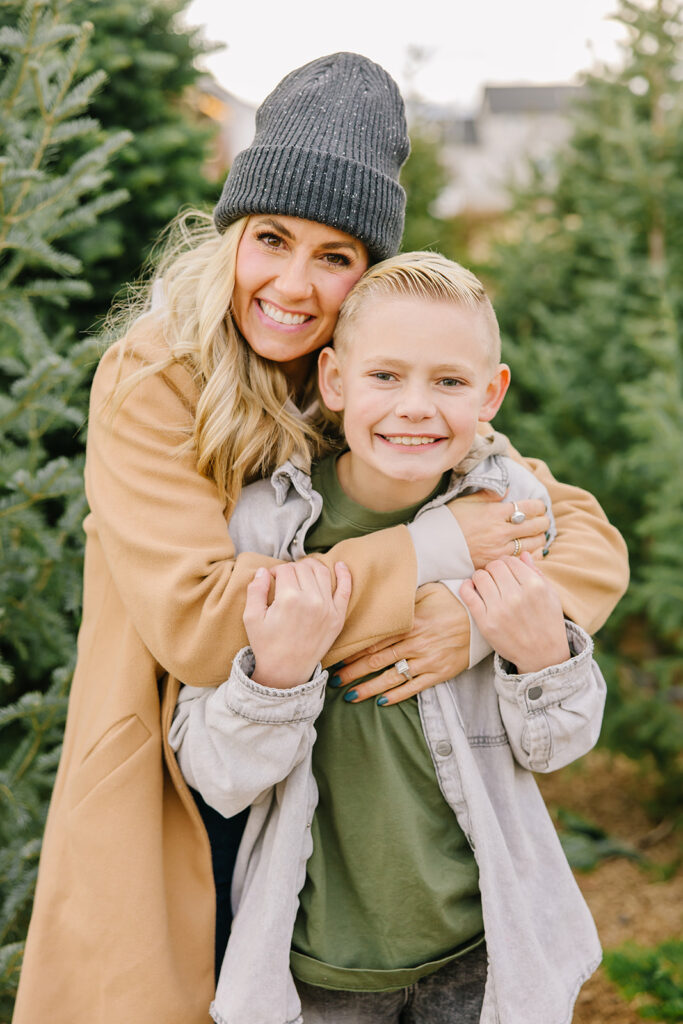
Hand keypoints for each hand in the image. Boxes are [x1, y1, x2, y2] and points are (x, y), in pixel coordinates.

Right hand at [244, 560, 351, 688]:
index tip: (272, 579)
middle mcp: (312, 600)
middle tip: (285, 579)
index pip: (285, 569)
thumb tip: (264, 570)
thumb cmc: (266, 645)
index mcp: (289, 599)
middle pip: (303, 568)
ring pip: (322, 572)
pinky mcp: (338, 617)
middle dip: (292, 569)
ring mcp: (328, 608)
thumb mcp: (252, 617)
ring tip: (302, 572)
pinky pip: (345, 589)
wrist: (286, 672)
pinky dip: (345, 574)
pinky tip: (339, 565)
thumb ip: (255, 589)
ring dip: (311, 567)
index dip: (276, 571)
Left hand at [330, 583, 469, 704]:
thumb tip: (380, 596)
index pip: (375, 640)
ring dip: (369, 688)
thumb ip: (404, 599)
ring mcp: (427, 661)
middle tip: (335, 679)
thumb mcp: (427, 591)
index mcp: (409, 624)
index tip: (337, 657)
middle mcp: (415, 644)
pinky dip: (396, 696)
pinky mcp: (438, 674)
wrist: (481, 620)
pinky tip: (381, 702)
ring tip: (350, 695)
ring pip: (392, 678)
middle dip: (353, 672)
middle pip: (377, 661)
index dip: (354, 650)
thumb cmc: (452, 602)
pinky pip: (413, 688)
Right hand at [447, 492, 548, 567]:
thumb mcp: (467, 501)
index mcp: (495, 512)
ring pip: (535, 543)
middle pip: (537, 525)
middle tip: (542, 520)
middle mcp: (501, 531)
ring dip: (540, 538)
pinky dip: (531, 554)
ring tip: (537, 535)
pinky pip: (523, 559)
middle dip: (543, 521)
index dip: (539, 506)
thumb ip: (489, 495)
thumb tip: (507, 490)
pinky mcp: (496, 563)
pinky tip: (529, 550)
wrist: (433, 546)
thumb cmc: (448, 521)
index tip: (538, 507)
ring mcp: (500, 549)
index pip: (530, 507)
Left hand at [459, 552, 570, 672]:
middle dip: (494, 569)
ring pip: (480, 576)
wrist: (542, 656)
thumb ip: (536, 572)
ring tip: (486, 584)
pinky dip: (467, 587)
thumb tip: (523, 554)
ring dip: (481, 577)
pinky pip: (468, 594)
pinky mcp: (485, 623)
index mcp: (535, 586)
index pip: (511, 561)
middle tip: (496, 577)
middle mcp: (516, 596)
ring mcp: (500, 610)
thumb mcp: (551, 595)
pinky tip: (472, 588)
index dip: (507, 563)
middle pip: (494, 566)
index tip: (507, 570)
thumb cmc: (548, 623)